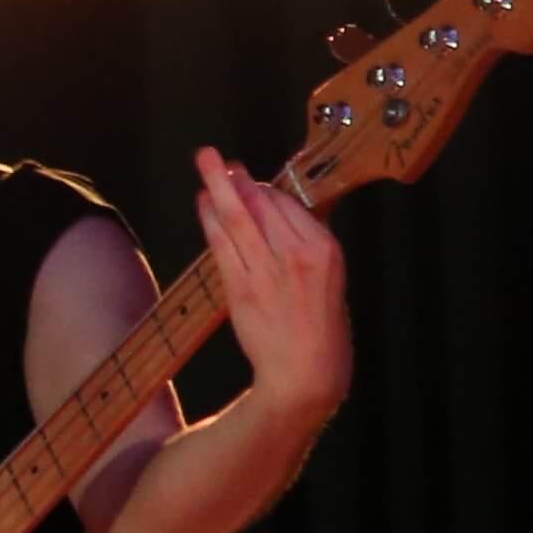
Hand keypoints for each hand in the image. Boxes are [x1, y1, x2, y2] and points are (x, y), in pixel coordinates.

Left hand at [194, 149, 349, 419]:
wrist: (306, 374)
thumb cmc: (321, 329)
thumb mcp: (330, 280)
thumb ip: (306, 247)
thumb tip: (279, 215)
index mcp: (326, 250)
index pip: (290, 205)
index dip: (264, 189)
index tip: (249, 180)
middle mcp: (299, 254)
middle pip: (262, 204)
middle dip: (236, 179)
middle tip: (216, 158)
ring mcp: (268, 271)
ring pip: (238, 217)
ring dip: (216, 187)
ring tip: (203, 163)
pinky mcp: (243, 288)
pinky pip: (222, 244)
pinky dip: (209, 219)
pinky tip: (202, 202)